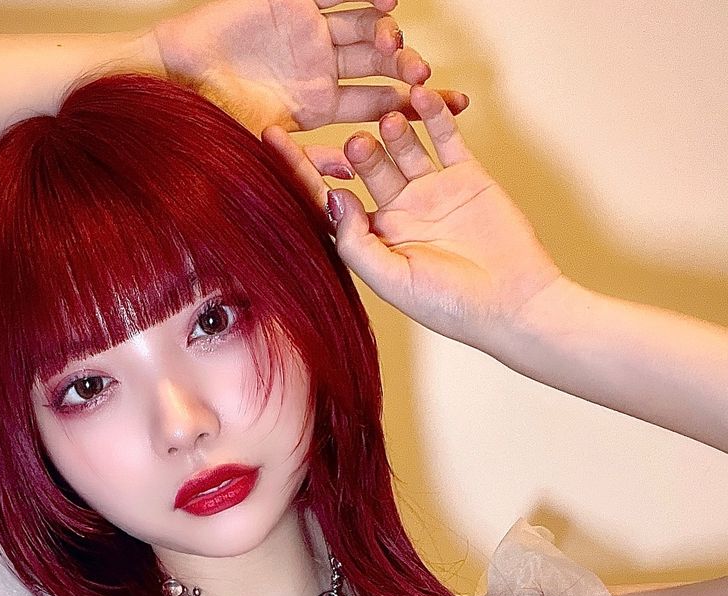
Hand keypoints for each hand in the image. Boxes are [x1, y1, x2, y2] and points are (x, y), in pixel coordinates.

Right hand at [152, 0, 468, 137]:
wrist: (168, 82)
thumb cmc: (208, 124)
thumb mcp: (263, 151)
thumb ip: (308, 163)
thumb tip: (352, 177)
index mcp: (318, 104)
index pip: (375, 104)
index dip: (409, 108)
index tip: (446, 111)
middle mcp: (319, 66)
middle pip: (376, 64)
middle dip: (404, 71)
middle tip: (423, 80)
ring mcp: (306, 32)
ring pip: (360, 26)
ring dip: (384, 35)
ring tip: (398, 45)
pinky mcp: (289, 1)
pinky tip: (388, 1)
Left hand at [261, 84, 565, 355]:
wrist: (511, 303)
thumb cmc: (450, 305)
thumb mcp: (392, 280)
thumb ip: (356, 242)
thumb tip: (332, 196)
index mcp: (373, 239)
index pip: (331, 199)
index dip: (302, 170)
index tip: (275, 141)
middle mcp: (398, 212)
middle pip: (368, 169)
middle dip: (360, 153)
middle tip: (358, 145)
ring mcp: (431, 191)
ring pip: (403, 148)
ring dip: (393, 132)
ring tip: (389, 124)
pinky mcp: (465, 175)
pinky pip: (444, 138)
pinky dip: (433, 117)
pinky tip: (420, 99)